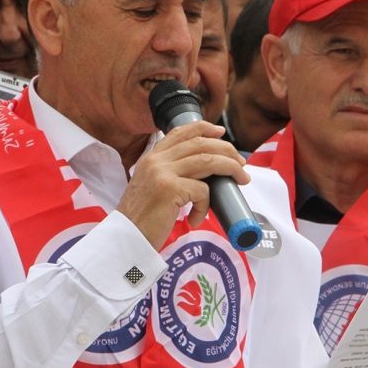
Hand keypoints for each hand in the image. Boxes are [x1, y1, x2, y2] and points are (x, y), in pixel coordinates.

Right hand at [117, 121, 248, 249]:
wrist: (125, 239)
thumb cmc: (141, 220)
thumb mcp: (151, 188)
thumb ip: (169, 175)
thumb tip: (204, 174)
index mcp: (151, 157)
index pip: (180, 132)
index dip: (204, 128)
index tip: (220, 132)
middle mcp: (156, 160)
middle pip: (200, 143)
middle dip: (227, 151)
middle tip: (241, 164)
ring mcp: (162, 173)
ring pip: (207, 160)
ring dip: (230, 168)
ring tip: (241, 179)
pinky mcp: (169, 189)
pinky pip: (202, 191)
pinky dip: (206, 206)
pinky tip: (197, 219)